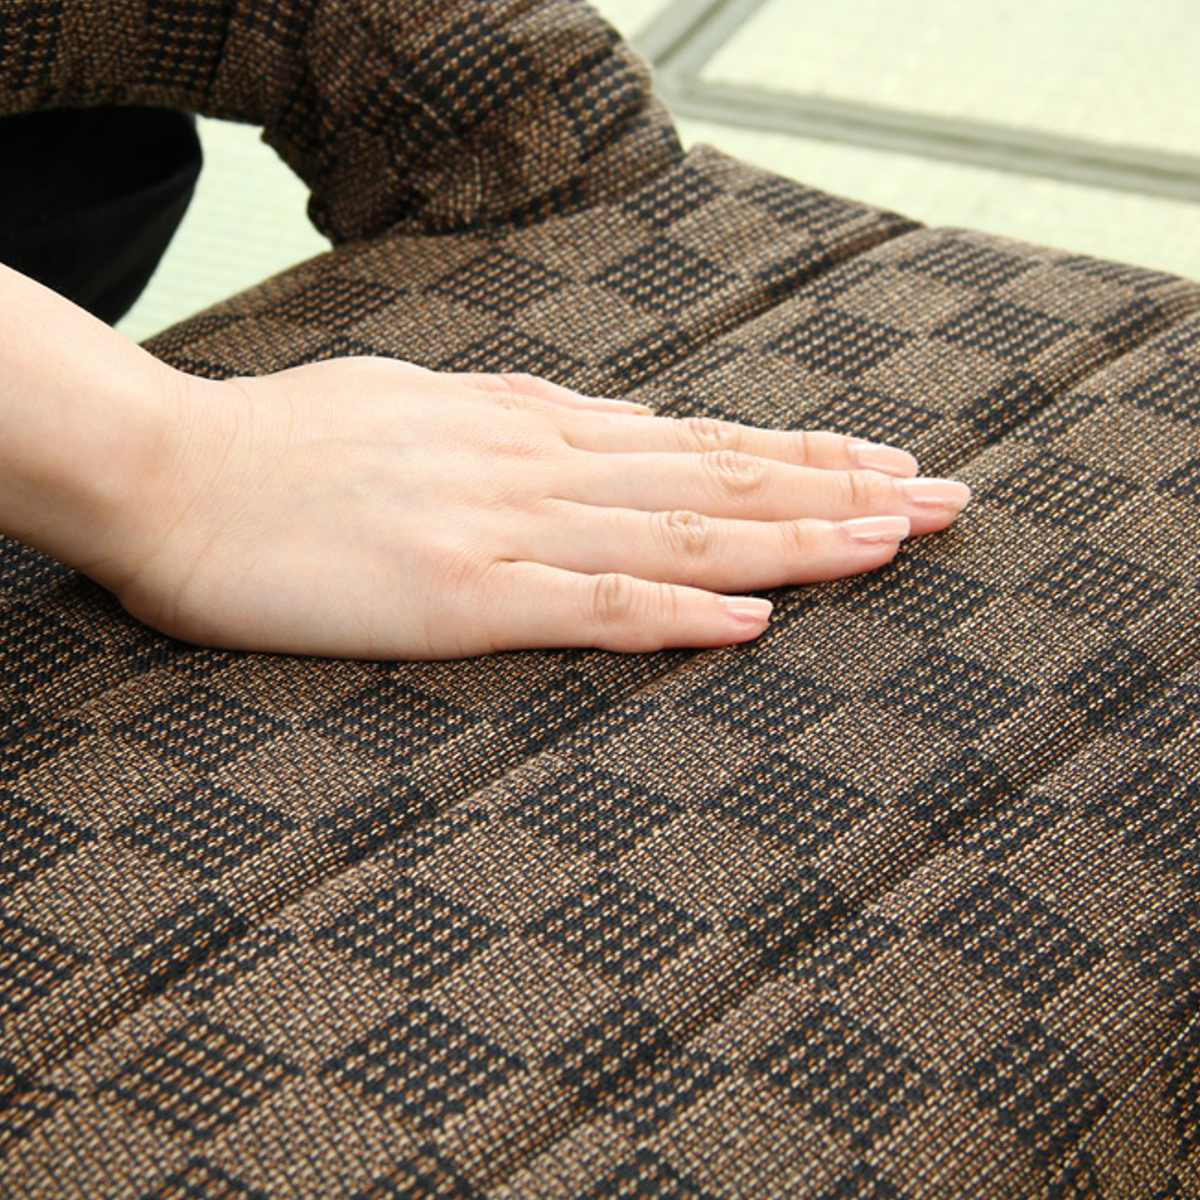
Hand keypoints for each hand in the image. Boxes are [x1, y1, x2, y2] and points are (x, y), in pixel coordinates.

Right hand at [110, 357, 969, 659]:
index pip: (697, 440)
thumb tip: (588, 440)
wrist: (169, 471)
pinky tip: (752, 622)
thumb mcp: (425, 412)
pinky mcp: (456, 595)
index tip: (881, 465)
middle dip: (839, 491)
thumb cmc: (285, 450)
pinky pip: (586, 605)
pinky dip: (676, 614)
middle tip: (945, 499)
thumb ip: (514, 433)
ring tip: (892, 543)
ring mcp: (502, 528)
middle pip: (718, 479)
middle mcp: (539, 464)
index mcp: (530, 427)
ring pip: (679, 534)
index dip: (799, 454)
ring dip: (792, 541)